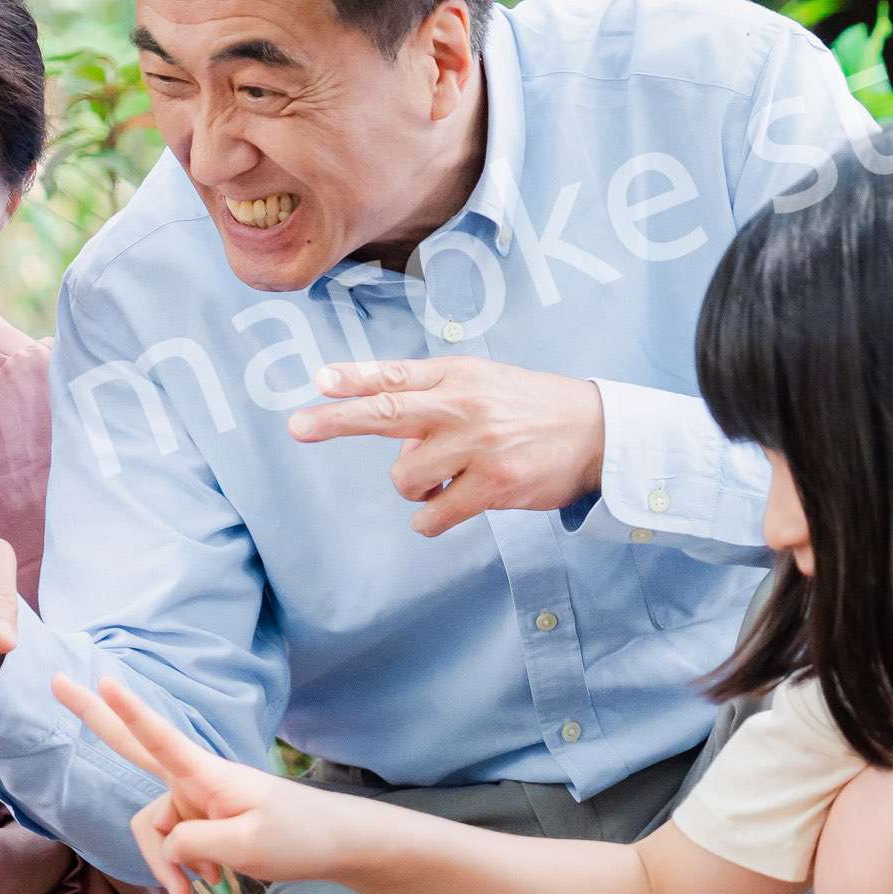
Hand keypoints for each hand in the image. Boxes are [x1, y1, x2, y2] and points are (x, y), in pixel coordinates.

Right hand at [52, 672, 353, 893]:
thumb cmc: (299, 837)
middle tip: (56, 682)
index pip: (160, 738)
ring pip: (156, 831)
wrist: (336, 846)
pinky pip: (175, 843)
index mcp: (208, 775)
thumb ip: (192, 844)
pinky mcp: (203, 818)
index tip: (103, 679)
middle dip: (94, 717)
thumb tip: (166, 843)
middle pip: (133, 747)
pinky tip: (212, 879)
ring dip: (169, 864)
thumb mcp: (244, 847)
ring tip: (202, 889)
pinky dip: (185, 865)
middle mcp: (196, 780)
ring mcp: (197, 798)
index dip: (129, 712)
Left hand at [284, 357, 606, 537]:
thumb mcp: (482, 382)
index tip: (319, 380)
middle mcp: (464, 405)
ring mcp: (479, 446)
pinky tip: (446, 508)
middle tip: (297, 427)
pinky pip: (434, 514)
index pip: (397, 375)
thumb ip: (432, 398)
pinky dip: (430, 518)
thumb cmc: (529, 408)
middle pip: (387, 413)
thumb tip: (390, 441)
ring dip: (414, 488)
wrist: (596, 431)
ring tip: (444, 480)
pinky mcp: (495, 485)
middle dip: (336, 421)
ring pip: (406, 478)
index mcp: (458, 375)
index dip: (355, 378)